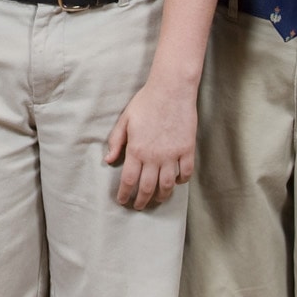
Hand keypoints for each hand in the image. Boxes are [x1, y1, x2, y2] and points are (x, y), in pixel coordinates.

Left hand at [104, 77, 196, 208]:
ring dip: (161, 196)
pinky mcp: (187, 150)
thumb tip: (109, 160)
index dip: (124, 194)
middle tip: (138, 206)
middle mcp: (154, 156)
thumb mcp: (125, 119)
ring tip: (157, 200)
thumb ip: (116, 141)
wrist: (171, 90)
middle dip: (141, 200)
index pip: (129, 180)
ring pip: (167, 185)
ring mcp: (172, 155)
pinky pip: (185, 173)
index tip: (122, 201)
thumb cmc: (146, 102)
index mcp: (136, 150)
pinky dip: (180, 181)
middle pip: (147, 187)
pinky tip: (175, 183)